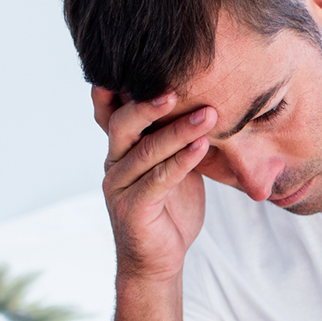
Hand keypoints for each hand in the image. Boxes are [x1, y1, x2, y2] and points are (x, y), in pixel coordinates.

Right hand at [94, 87, 216, 283]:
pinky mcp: (134, 208)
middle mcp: (114, 163)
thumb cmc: (170, 209)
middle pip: (122, 123)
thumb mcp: (174, 166)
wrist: (160, 260)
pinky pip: (158, 179)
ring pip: (146, 151)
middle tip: (178, 87)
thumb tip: (209, 101)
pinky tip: (201, 146)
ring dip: (178, 130)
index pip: (113, 111)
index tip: (140, 60)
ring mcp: (119, 186)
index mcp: (121, 149)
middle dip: (149, 102)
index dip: (119, 88)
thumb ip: (177, 138)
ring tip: (208, 115)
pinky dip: (181, 161)